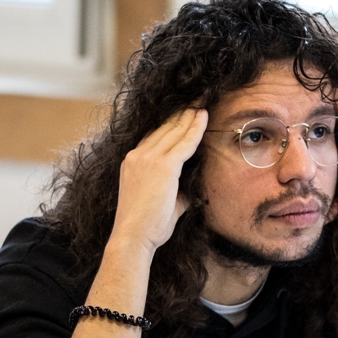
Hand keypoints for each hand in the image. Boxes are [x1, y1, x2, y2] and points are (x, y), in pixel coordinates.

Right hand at [110, 108, 208, 256]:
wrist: (132, 237)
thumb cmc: (145, 227)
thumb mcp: (160, 203)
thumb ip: (176, 191)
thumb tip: (191, 190)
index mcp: (132, 162)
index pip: (154, 135)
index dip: (171, 124)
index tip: (185, 113)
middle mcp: (137, 155)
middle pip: (164, 127)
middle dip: (182, 113)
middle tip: (197, 99)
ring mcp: (148, 158)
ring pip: (174, 130)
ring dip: (190, 115)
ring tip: (203, 101)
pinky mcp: (163, 166)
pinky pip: (184, 142)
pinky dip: (196, 128)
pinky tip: (205, 117)